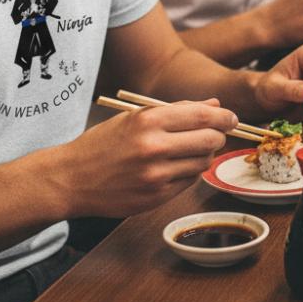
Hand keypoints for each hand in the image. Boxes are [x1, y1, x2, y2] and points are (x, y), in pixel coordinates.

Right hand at [58, 100, 237, 216]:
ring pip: (202, 163)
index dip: (223, 116)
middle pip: (210, 140)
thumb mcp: (135, 117)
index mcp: (148, 121)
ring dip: (204, 155)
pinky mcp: (156, 198)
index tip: (231, 117)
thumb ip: (177, 110)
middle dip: (219, 136)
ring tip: (190, 149)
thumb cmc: (103, 143)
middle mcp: (154, 148)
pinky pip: (188, 182)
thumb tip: (215, 103)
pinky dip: (188, 172)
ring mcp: (156, 176)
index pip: (203, 115)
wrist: (71, 179)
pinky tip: (175, 166)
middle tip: (216, 134)